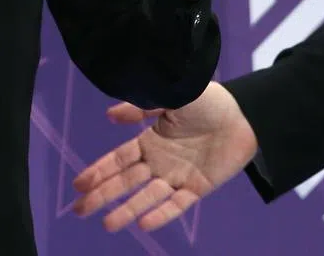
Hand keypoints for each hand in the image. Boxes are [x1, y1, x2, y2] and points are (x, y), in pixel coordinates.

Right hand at [70, 82, 258, 231]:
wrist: (244, 114)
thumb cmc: (205, 101)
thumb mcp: (168, 97)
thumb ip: (140, 107)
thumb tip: (109, 115)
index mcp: (149, 141)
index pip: (118, 160)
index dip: (98, 171)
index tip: (78, 184)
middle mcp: (159, 162)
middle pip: (125, 182)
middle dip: (102, 196)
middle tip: (79, 210)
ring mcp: (177, 176)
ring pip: (146, 197)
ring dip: (127, 210)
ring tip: (107, 225)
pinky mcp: (198, 187)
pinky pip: (177, 205)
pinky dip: (162, 214)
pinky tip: (144, 224)